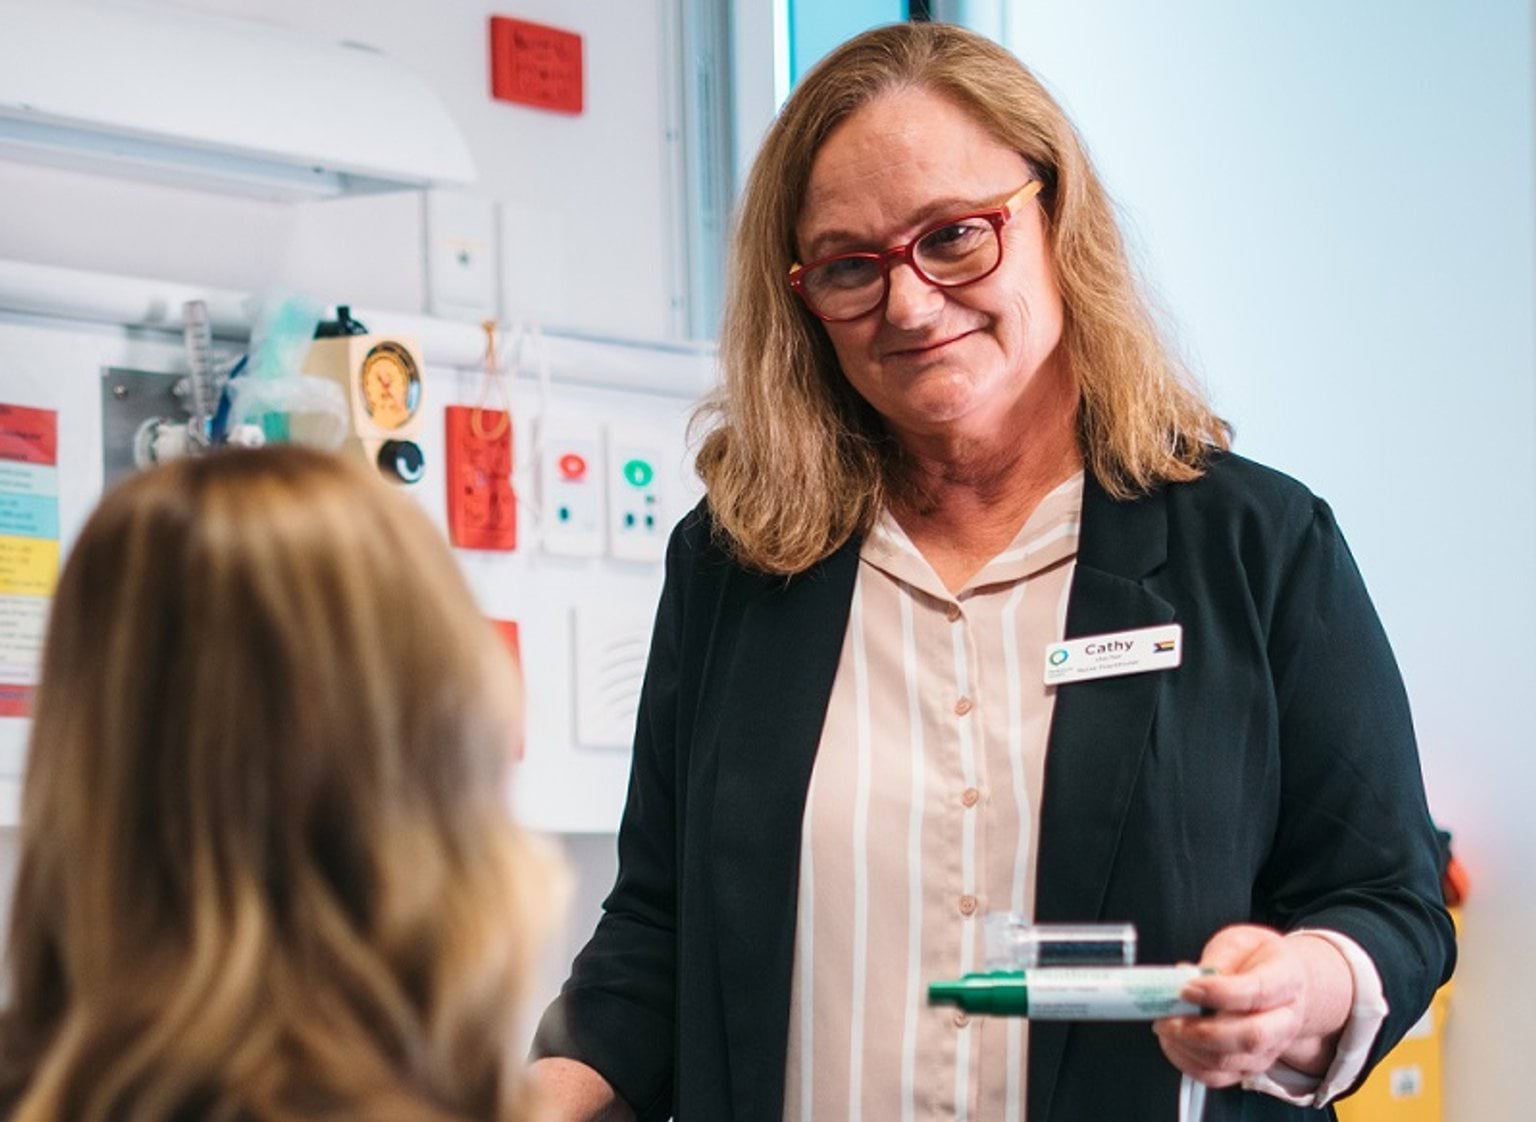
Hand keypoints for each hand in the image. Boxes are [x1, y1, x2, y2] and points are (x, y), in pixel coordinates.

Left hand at [1153, 924, 1353, 1088]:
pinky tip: (1172, 1042)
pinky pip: (1218, 1077)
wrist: (1285, 986)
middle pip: (1250, 1037)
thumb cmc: (1258, 960)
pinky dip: (1188, 1063)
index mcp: (1287, 980)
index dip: (1218, 993)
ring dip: (1188, 1047)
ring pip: (1230, 1062)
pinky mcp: (1250, 1066)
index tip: (1185, 989)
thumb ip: (1217, 959)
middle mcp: (1285, 1021)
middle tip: (1167, 1017)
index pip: (1257, 992)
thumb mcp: (1241, 942)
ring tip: (1164, 1026)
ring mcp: (1269, 1048)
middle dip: (1200, 1031)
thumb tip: (1188, 977)